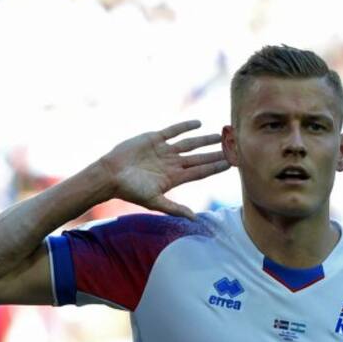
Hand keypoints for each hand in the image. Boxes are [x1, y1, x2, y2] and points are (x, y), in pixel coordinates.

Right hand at [98, 120, 230, 218]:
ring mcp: (164, 151)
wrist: (110, 174)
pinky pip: (172, 131)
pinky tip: (198, 123)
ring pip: (189, 143)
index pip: (201, 171)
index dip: (215, 167)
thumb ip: (175, 208)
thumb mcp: (154, 201)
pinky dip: (185, 126)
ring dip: (204, 139)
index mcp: (175, 178)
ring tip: (219, 135)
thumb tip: (194, 219)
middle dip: (215, 153)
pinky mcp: (154, 139)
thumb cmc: (131, 190)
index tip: (231, 163)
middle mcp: (172, 163)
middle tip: (232, 147)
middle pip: (199, 157)